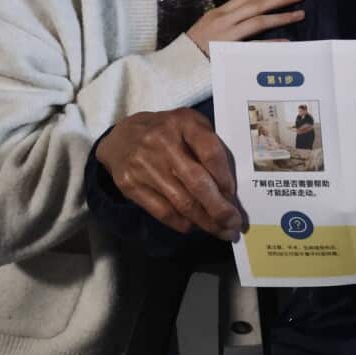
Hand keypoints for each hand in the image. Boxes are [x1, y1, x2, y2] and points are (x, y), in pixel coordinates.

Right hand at [95, 108, 242, 240]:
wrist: (121, 137)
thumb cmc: (168, 133)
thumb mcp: (191, 125)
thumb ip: (210, 148)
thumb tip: (229, 189)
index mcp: (184, 123)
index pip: (210, 154)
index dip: (226, 179)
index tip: (234, 197)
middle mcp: (162, 142)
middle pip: (197, 183)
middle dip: (219, 209)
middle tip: (234, 225)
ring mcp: (143, 165)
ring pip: (181, 203)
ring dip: (205, 222)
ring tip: (221, 231)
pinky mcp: (130, 185)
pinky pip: (163, 212)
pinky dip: (183, 223)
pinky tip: (196, 226)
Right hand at [185, 0, 304, 55]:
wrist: (177, 66)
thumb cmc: (193, 49)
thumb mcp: (208, 28)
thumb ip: (227, 21)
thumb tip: (249, 17)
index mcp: (218, 13)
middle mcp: (223, 20)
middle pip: (255, 5)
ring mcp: (226, 36)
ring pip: (258, 21)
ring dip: (281, 16)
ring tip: (299, 14)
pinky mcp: (229, 52)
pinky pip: (255, 47)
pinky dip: (272, 43)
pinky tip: (288, 42)